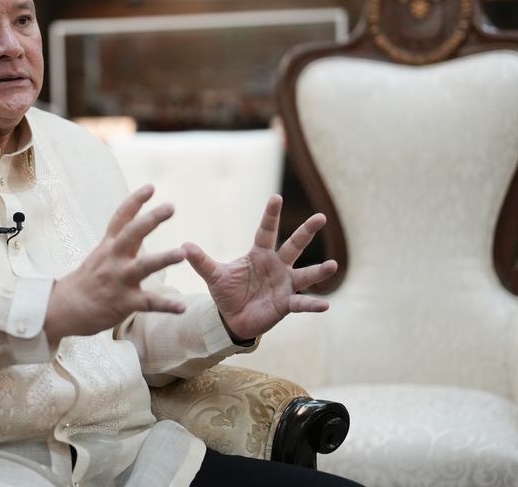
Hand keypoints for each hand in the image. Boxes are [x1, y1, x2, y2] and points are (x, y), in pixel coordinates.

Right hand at [44, 185, 186, 344]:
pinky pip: (148, 303)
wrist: (64, 308)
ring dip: (163, 259)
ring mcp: (118, 280)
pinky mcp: (123, 302)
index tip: (151, 186)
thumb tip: (135, 223)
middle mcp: (113, 258)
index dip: (135, 201)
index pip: (121, 218)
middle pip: (132, 234)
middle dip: (151, 220)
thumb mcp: (101, 254)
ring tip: (182, 253)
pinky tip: (182, 308)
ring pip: (143, 266)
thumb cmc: (87, 280)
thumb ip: (119, 240)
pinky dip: (166, 305)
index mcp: (109, 245)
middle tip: (170, 207)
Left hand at [183, 194, 336, 340]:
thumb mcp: (214, 276)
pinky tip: (326, 305)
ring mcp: (284, 284)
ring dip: (318, 270)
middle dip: (306, 232)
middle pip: (293, 246)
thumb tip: (184, 246)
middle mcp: (276, 265)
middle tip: (321, 217)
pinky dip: (312, 304)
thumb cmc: (227, 293)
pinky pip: (302, 303)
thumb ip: (202, 262)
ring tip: (333, 265)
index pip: (266, 231)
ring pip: (304, 274)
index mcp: (259, 254)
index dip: (270, 215)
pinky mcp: (286, 303)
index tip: (276, 197)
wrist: (232, 319)